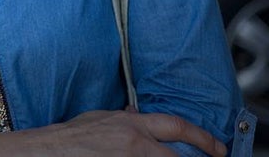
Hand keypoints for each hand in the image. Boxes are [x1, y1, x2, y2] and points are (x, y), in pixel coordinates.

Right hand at [29, 109, 226, 156]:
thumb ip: (123, 119)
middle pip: (177, 155)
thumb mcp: (100, 118)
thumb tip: (139, 115)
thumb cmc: (71, 137)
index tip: (218, 149)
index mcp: (132, 124)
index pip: (177, 127)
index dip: (202, 138)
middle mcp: (135, 142)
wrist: (50, 151)